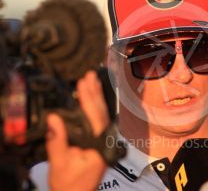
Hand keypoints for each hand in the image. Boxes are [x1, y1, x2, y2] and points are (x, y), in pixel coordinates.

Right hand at [46, 71, 108, 190]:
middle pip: (102, 112)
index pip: (95, 117)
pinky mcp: (98, 140)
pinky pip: (99, 119)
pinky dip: (95, 106)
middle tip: (90, 75)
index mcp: (99, 145)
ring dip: (97, 96)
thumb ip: (58, 141)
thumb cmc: (70, 183)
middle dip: (95, 92)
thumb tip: (54, 118)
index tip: (83, 83)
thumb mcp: (60, 163)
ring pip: (102, 114)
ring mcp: (103, 140)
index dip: (89, 99)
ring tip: (92, 80)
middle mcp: (104, 140)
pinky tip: (91, 97)